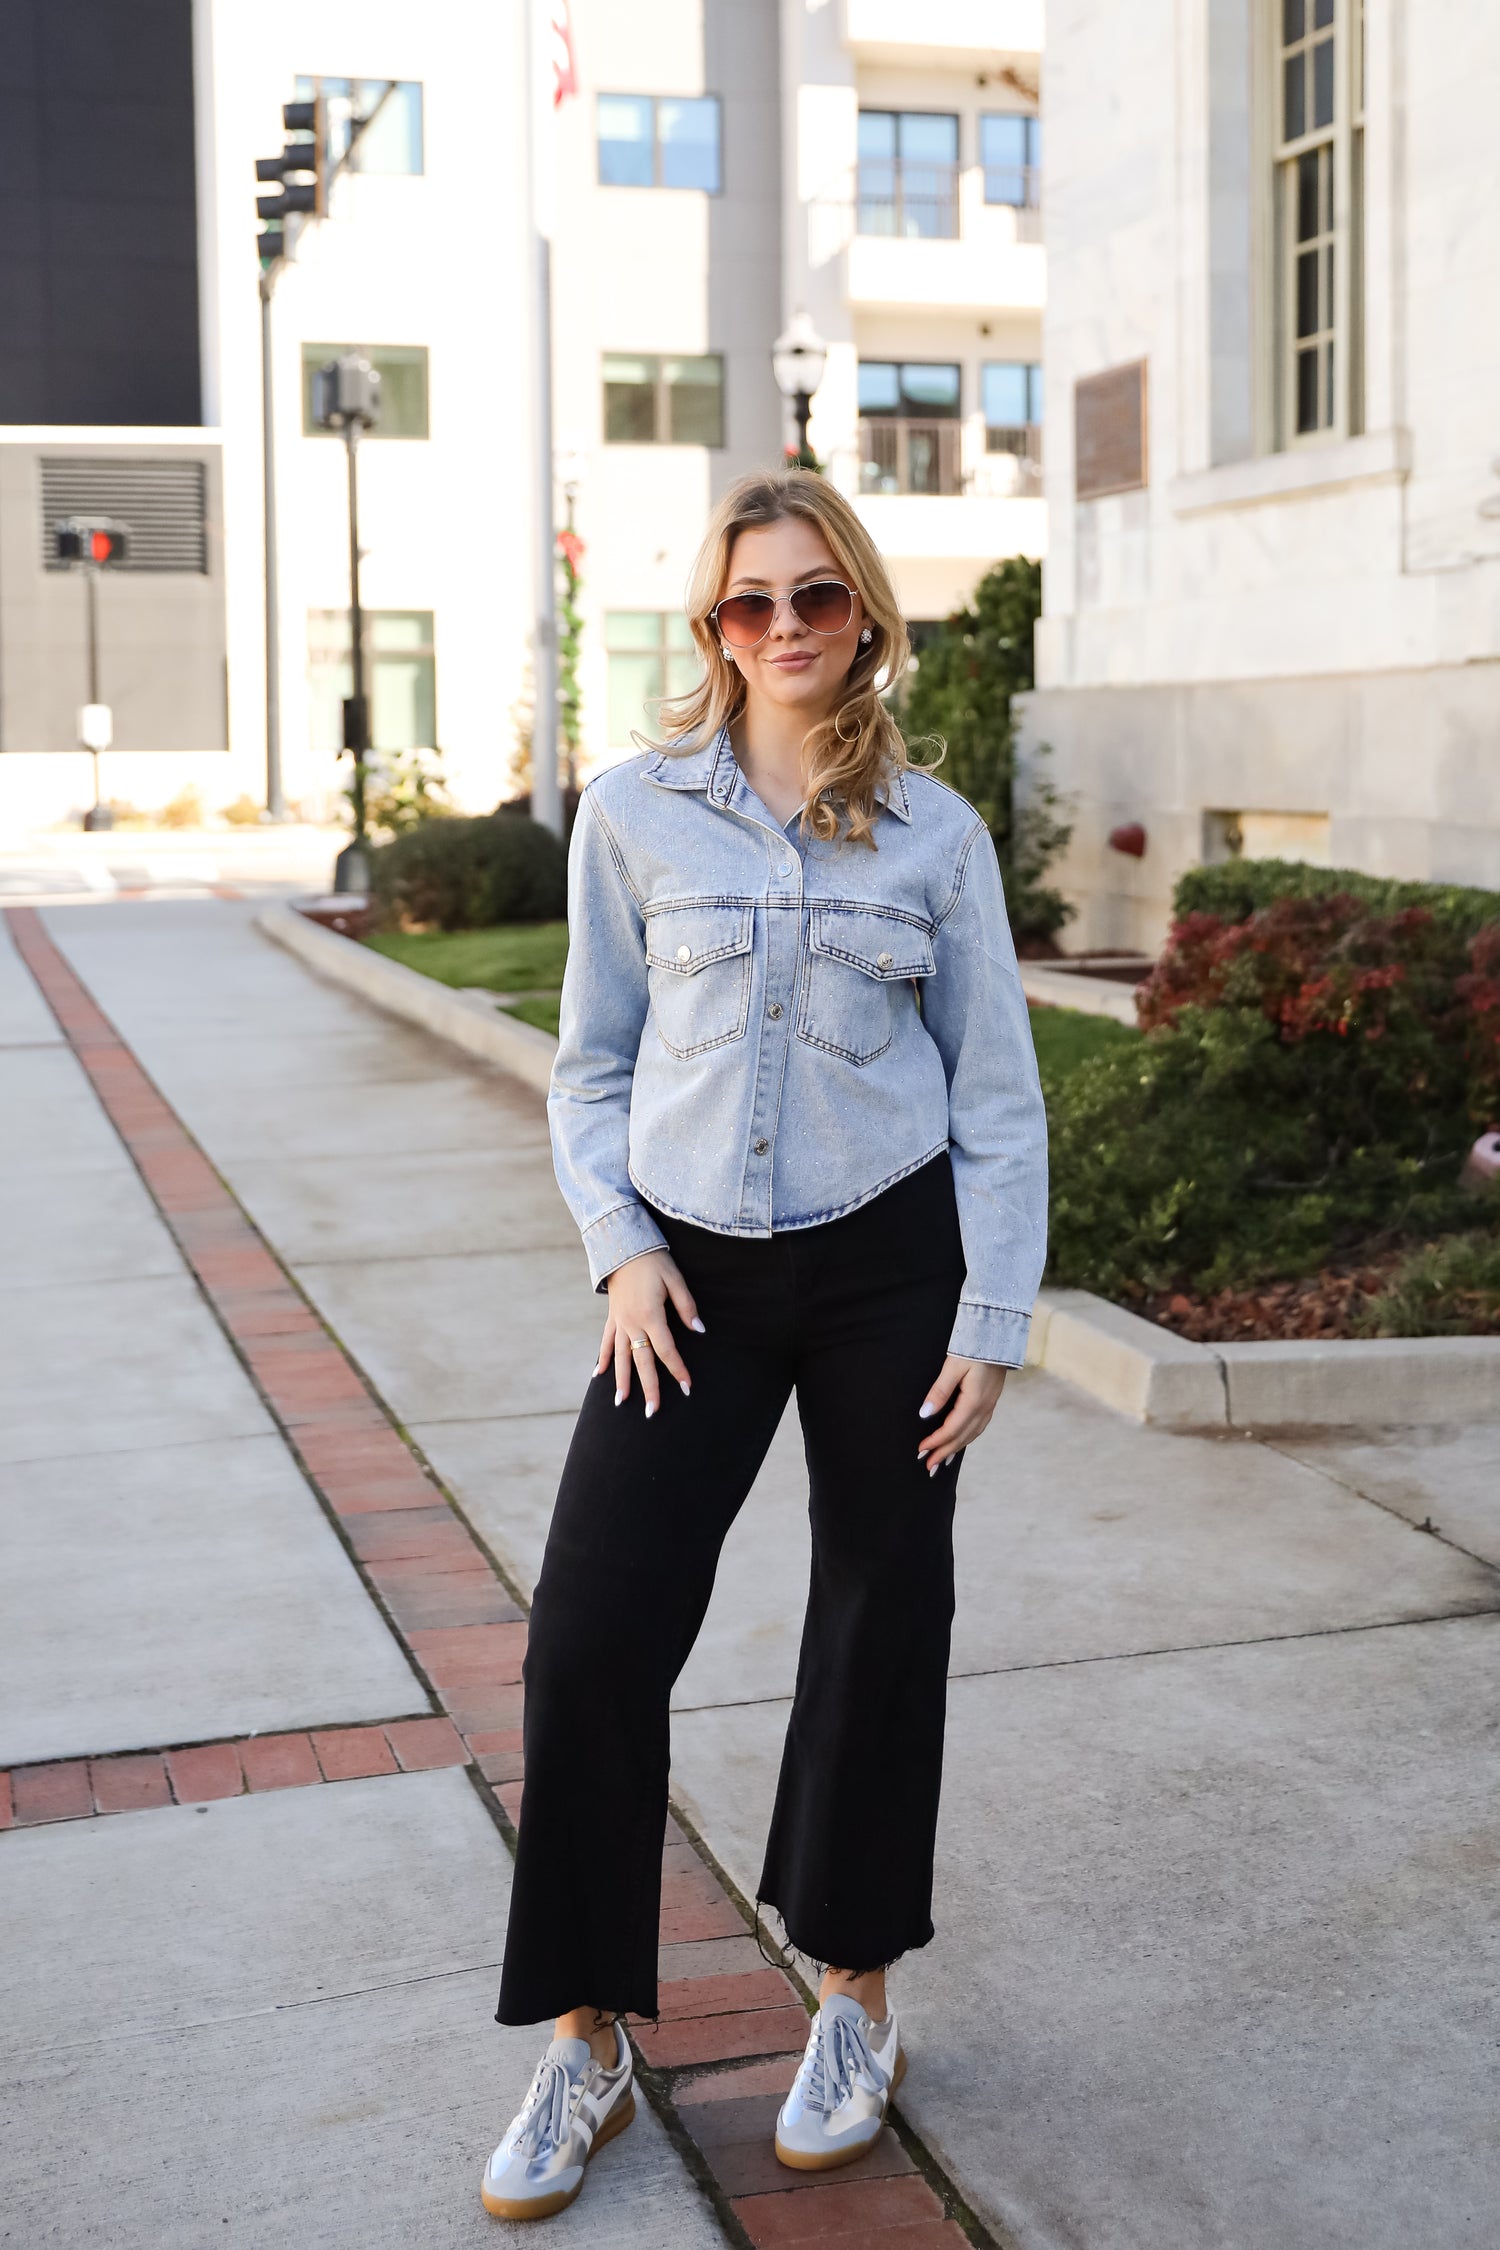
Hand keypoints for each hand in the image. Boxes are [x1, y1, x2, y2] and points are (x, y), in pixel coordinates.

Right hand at [596, 1250, 703, 1419]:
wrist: (623, 1245)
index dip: (678, 1369)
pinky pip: (607, 1342)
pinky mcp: (612, 1317)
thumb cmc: (654, 1260)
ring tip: (621, 1403)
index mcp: (651, 1315)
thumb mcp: (675, 1279)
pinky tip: (599, 1375)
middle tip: (652, 1413)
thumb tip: (699, 1330)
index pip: (666, 1350)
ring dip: (621, 1381)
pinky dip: (604, 1358)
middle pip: (642, 1362)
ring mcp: (619, 1321)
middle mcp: (632, 1323)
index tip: (687, 1387)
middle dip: (649, 1388)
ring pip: (621, 1357)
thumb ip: (686, 1306)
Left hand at [916, 1356, 1007, 1476]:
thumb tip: (924, 1414)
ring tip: (942, 1460)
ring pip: (972, 1434)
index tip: (921, 1451)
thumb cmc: (973, 1347)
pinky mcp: (991, 1400)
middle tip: (929, 1466)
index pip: (952, 1429)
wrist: (998, 1334)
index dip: (936, 1442)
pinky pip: (978, 1427)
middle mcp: (984, 1407)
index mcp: (974, 1401)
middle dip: (944, 1452)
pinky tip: (960, 1441)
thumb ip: (939, 1392)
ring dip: (956, 1448)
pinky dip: (967, 1438)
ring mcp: (990, 1405)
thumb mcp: (952, 1367)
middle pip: (962, 1437)